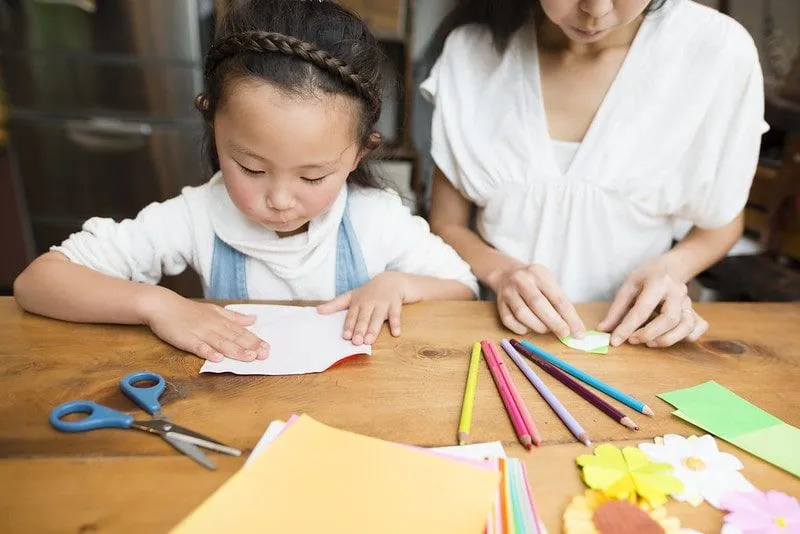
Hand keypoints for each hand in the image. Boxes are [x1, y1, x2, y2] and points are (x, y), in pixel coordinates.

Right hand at [144, 292, 268, 361]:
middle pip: (234, 338)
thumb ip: (234, 317)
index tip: (267, 348)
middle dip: (250, 347)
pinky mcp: (186, 339)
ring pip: (221, 343)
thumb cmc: (188, 310)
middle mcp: (213, 326)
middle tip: (264, 354)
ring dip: (235, 350)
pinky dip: (208, 352)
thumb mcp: (213, 310)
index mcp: (221, 320)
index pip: (241, 332)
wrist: (162, 305)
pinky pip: (198, 347)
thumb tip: (253, 319)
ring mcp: (200, 332)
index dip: (255, 340)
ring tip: (249, 357)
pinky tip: (217, 358)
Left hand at [317, 272, 412, 344]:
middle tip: (357, 341)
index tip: (345, 336)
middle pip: (364, 318)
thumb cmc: (368, 292)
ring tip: (370, 340)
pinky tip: (396, 333)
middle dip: (360, 329)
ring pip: (378, 318)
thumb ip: (335, 305)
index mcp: (358, 302)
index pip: (352, 315)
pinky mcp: (395, 305)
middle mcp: (370, 303)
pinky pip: (396, 315)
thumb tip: (317, 311)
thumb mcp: (351, 296)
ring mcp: (383, 304)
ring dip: (374, 329)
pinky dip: (396, 324)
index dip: (349, 325)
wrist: (391, 281)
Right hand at [489, 263, 584, 337]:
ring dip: (538, 327)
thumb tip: (574, 329)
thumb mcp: (549, 283)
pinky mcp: (498, 303)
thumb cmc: (535, 283)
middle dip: (554, 323)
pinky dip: (522, 329)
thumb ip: (560, 303)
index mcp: (539, 273)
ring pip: (522, 314)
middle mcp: (521, 280)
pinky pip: (509, 321)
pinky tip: (529, 328)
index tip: (579, 333)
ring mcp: (508, 291)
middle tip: (564, 334)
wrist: (506, 273)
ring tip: (546, 329)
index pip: (558, 298)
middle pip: (538, 305)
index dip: (570, 318)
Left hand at [599, 260, 708, 347]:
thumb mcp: (628, 286)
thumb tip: (604, 330)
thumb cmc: (647, 276)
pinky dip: (688, 337)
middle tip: (632, 340)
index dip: (627, 327)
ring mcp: (689, 301)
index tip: (615, 341)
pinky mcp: (696, 310)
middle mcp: (677, 292)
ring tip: (649, 343)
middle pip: (669, 319)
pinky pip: (699, 327)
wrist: (671, 266)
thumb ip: (616, 309)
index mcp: (658, 282)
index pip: (642, 309)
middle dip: (649, 334)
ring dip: (667, 339)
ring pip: (685, 325)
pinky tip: (671, 338)